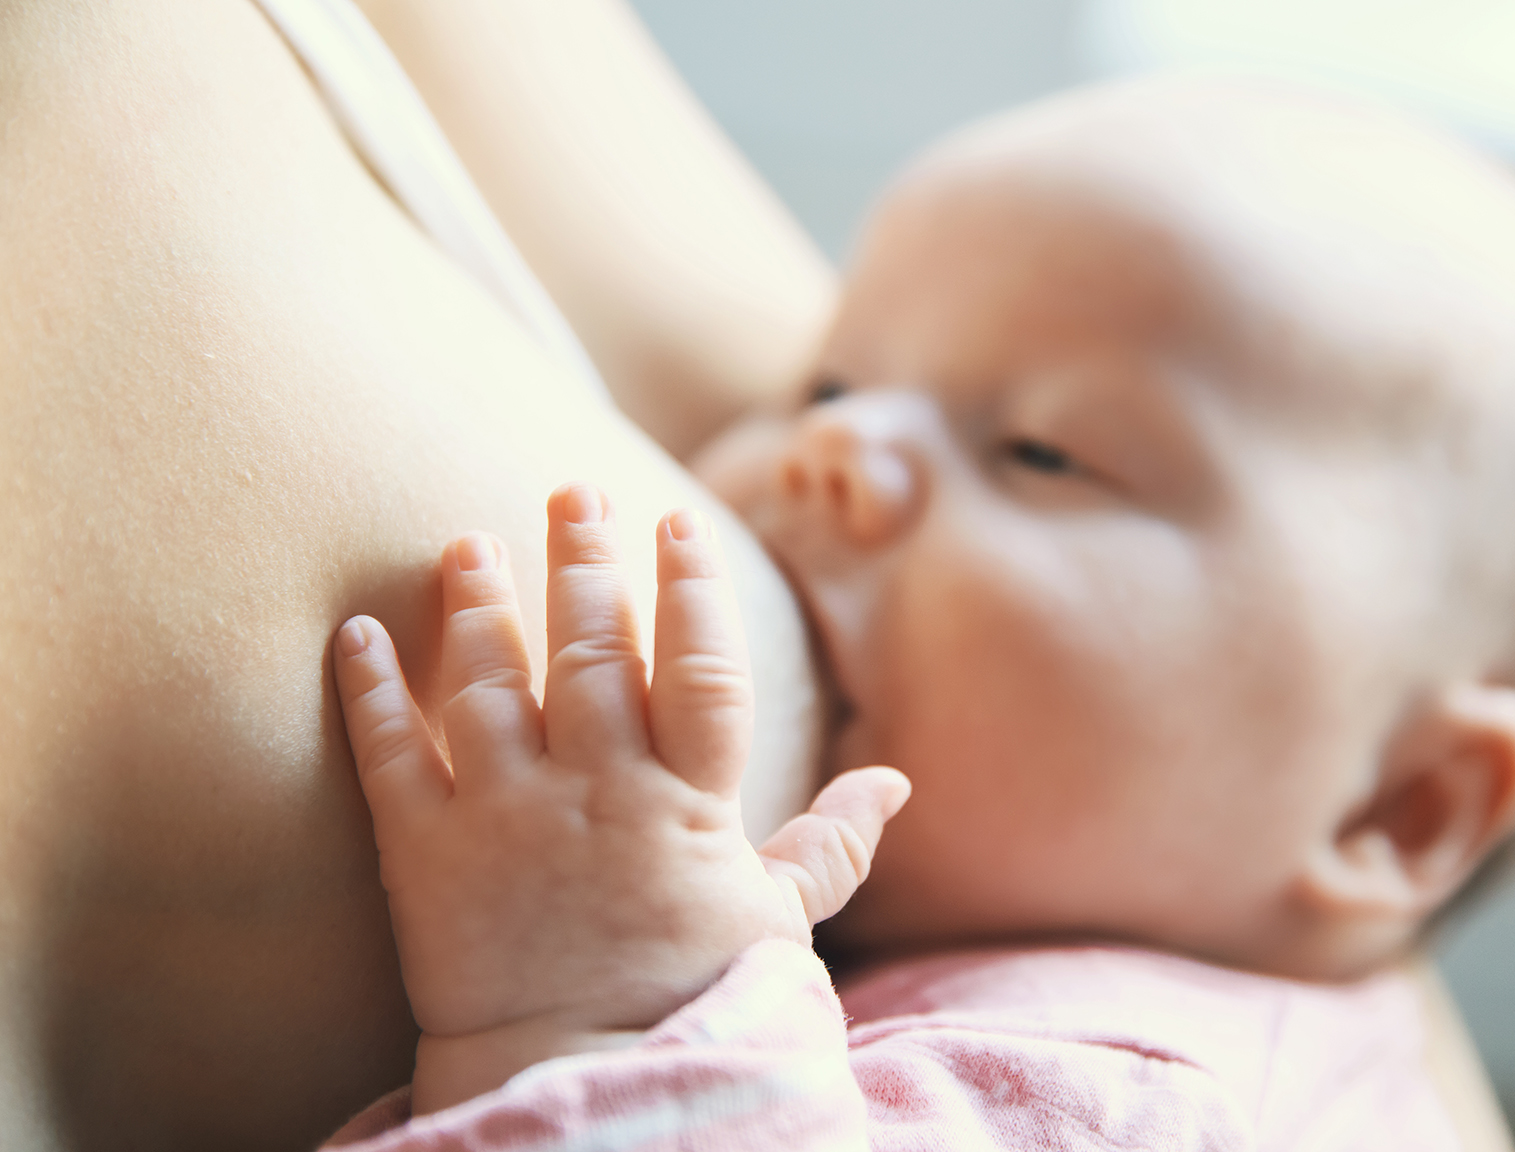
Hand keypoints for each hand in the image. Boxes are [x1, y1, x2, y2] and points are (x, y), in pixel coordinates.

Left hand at [333, 484, 908, 1112]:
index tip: (675, 524)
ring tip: (467, 544)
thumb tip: (896, 781)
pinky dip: (366, 690)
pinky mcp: (423, 855)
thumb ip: (832, 844)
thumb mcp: (775, 923)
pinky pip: (386, 756)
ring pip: (486, 681)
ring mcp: (504, 817)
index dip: (691, 588)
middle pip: (591, 648)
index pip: (700, 667)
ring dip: (475, 603)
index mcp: (686, 803)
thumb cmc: (686, 1002)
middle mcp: (596, 791)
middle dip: (584, 560)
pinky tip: (357, 632)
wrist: (572, 1083)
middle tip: (575, 491)